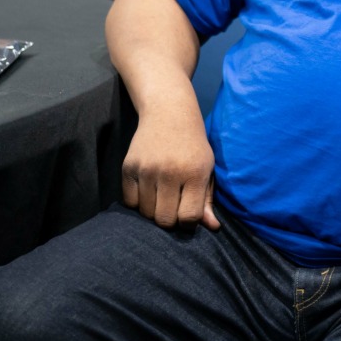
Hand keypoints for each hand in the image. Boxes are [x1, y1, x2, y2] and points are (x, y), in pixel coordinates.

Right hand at [121, 105, 219, 229]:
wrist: (168, 113)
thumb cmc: (192, 145)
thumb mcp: (207, 168)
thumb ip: (207, 199)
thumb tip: (212, 227)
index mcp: (194, 172)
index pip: (189, 216)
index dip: (189, 223)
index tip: (188, 215)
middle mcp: (170, 172)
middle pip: (165, 219)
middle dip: (170, 220)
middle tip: (173, 206)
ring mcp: (147, 169)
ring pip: (146, 213)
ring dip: (153, 210)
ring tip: (161, 195)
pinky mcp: (128, 167)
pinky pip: (129, 202)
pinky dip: (138, 202)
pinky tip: (148, 189)